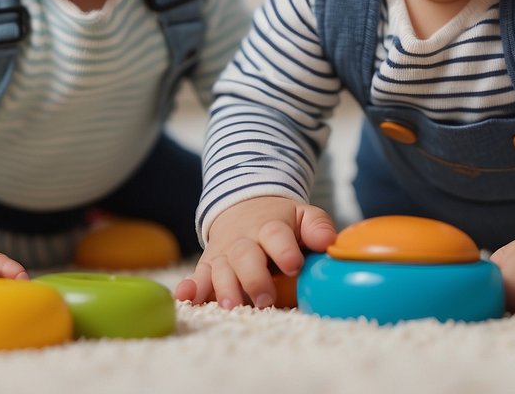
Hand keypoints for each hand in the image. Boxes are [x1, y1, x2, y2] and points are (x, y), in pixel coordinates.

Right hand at [174, 196, 336, 308]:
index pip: (276, 235)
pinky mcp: (208, 266)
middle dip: (254, 278)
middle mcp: (244, 241)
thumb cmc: (281, 221)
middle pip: (245, 256)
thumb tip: (329, 241)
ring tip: (231, 306)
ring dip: (224, 288)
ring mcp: (224, 254)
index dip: (284, 249)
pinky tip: (185, 298)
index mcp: (270, 227)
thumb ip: (317, 226)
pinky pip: (198, 276)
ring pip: (221, 269)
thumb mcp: (302, 215)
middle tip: (266, 299)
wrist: (243, 209)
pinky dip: (190, 288)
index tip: (294, 265)